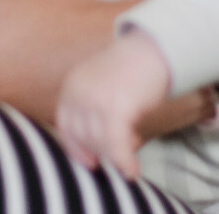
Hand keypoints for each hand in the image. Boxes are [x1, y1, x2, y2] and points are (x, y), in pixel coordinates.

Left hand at [56, 28, 171, 177]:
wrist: (153, 48)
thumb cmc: (131, 70)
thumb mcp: (100, 84)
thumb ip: (91, 109)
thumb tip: (93, 149)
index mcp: (72, 84)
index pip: (65, 125)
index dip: (76, 147)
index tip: (91, 161)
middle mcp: (79, 92)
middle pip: (82, 137)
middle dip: (102, 149)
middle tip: (122, 148)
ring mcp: (95, 99)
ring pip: (99, 143)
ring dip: (115, 153)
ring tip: (133, 145)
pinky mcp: (115, 108)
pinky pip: (115, 146)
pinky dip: (123, 162)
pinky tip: (132, 169)